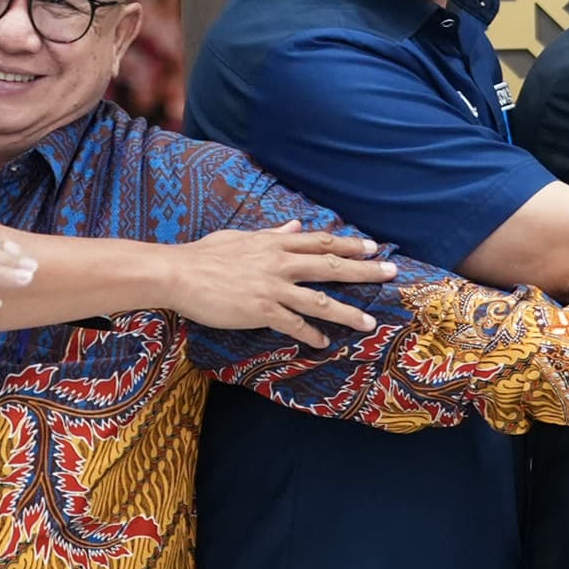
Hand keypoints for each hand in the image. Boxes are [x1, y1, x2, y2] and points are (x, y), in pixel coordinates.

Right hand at [166, 221, 398, 344]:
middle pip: (332, 266)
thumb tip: (295, 225)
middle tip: (391, 274)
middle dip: (365, 271)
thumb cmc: (205, 254)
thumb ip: (273, 234)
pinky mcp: (261, 310)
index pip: (322, 242)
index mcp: (276, 244)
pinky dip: (310, 334)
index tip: (374, 248)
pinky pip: (293, 324)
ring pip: (320, 300)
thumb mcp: (242, 237)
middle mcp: (280, 264)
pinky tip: (323, 344)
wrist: (177, 273)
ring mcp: (272, 288)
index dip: (350, 245)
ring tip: (369, 323)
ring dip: (347, 313)